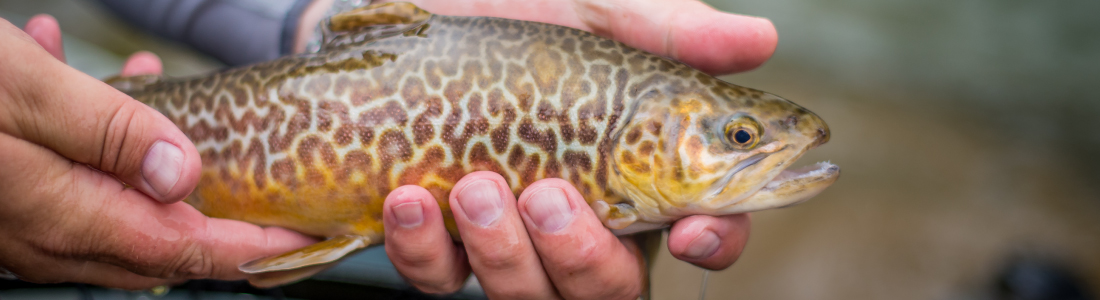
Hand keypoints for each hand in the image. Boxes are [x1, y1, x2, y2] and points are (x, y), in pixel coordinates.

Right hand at [0, 15, 314, 288]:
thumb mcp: (28, 93)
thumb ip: (111, 134)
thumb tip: (184, 173)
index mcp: (66, 215)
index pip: (186, 249)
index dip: (254, 248)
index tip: (307, 238)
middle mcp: (48, 235)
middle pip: (163, 244)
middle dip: (222, 218)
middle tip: (272, 193)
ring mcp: (25, 223)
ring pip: (121, 207)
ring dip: (156, 163)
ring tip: (167, 100)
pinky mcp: (9, 198)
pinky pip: (76, 184)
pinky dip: (101, 145)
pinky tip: (96, 87)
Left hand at [377, 1, 766, 297]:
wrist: (416, 12)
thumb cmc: (515, 10)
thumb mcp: (591, 10)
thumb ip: (667, 31)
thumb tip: (759, 38)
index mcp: (640, 171)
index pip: (702, 229)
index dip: (711, 241)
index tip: (690, 231)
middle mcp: (583, 219)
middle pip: (611, 290)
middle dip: (584, 259)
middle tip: (550, 197)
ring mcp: (510, 239)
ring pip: (529, 297)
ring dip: (504, 254)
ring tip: (474, 188)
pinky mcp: (441, 242)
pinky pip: (441, 280)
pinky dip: (426, 250)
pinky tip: (412, 198)